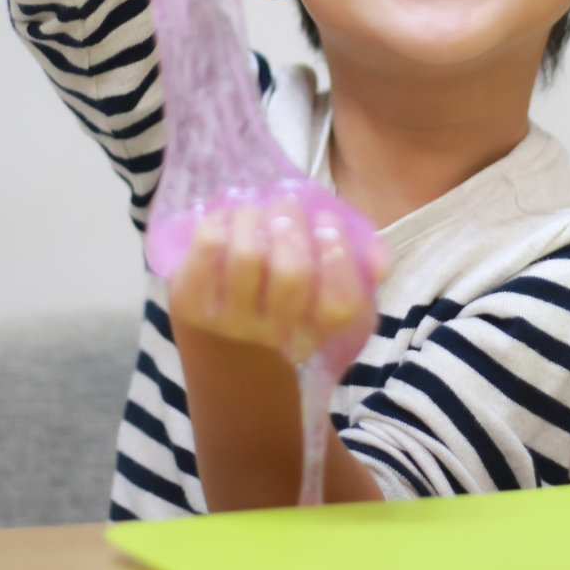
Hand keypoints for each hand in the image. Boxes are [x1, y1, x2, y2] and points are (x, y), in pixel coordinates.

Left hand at [167, 194, 388, 362]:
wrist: (224, 362)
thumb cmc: (285, 314)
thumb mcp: (329, 305)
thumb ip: (358, 272)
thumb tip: (380, 259)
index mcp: (315, 334)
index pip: (339, 302)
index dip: (338, 253)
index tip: (328, 224)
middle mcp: (272, 333)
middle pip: (292, 273)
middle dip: (293, 224)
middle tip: (289, 206)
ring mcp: (227, 320)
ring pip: (247, 254)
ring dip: (255, 217)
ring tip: (256, 212)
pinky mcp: (189, 302)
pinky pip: (207, 246)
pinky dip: (221, 220)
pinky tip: (229, 222)